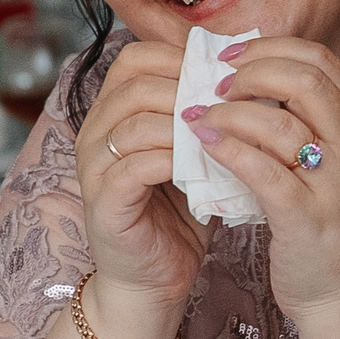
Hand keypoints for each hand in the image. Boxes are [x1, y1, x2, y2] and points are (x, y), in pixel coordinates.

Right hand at [78, 39, 211, 309]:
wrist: (154, 280)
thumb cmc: (178, 214)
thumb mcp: (194, 154)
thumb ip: (205, 116)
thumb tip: (245, 73)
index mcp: (113, 113)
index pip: (136, 59)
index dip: (182, 58)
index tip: (227, 75)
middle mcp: (94, 133)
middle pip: (136, 85)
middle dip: (189, 90)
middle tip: (232, 105)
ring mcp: (94, 168)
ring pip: (135, 124)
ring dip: (185, 126)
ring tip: (224, 135)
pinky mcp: (103, 203)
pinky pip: (134, 167)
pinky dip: (174, 162)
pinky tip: (205, 167)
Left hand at [185, 36, 339, 326]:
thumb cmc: (336, 237)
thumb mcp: (338, 173)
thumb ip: (313, 132)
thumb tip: (259, 91)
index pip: (324, 61)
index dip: (273, 49)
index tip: (233, 58)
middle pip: (306, 77)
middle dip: (250, 70)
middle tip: (212, 84)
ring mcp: (335, 184)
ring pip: (281, 121)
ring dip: (229, 111)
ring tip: (197, 116)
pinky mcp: (307, 218)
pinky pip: (262, 169)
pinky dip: (228, 150)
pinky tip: (202, 146)